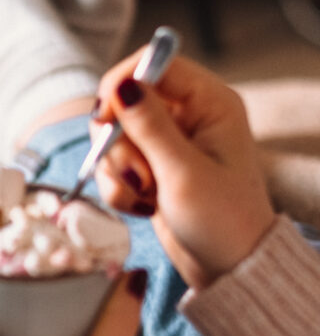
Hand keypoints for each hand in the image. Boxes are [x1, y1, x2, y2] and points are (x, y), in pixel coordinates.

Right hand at [92, 52, 276, 291]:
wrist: (230, 270)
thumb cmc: (222, 222)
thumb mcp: (183, 173)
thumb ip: (149, 126)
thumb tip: (120, 84)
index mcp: (210, 103)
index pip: (155, 64)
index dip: (122, 84)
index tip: (105, 117)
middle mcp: (189, 116)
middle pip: (125, 100)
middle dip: (119, 141)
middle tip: (136, 173)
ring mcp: (168, 143)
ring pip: (114, 136)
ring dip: (117, 170)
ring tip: (144, 195)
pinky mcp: (152, 169)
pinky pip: (114, 165)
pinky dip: (119, 188)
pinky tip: (143, 207)